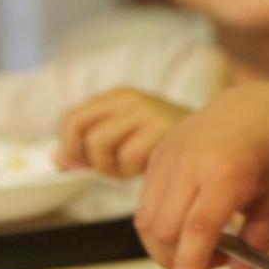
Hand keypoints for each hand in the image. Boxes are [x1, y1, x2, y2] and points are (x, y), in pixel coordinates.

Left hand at [55, 87, 189, 176]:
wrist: (211, 138)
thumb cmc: (162, 144)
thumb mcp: (123, 137)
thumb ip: (89, 145)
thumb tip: (57, 160)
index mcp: (117, 97)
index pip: (71, 118)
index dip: (69, 145)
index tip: (79, 163)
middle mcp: (129, 99)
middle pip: (78, 128)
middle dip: (84, 156)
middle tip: (105, 168)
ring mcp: (146, 112)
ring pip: (99, 144)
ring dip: (109, 166)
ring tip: (129, 168)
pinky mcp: (161, 131)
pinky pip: (127, 158)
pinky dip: (131, 171)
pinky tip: (146, 168)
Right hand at [133, 81, 268, 268]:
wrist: (261, 106)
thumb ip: (259, 239)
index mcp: (226, 172)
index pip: (197, 229)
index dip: (189, 265)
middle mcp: (190, 161)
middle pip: (164, 229)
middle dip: (178, 260)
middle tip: (213, 260)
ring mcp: (170, 154)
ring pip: (146, 219)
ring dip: (163, 246)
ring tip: (199, 244)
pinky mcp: (159, 152)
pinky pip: (145, 200)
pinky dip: (158, 223)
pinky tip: (187, 221)